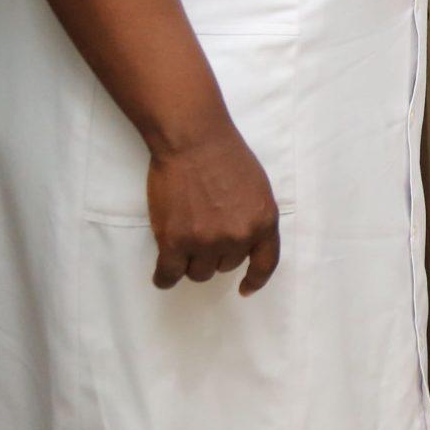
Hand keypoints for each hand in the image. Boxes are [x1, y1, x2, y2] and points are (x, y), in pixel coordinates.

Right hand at [145, 124, 281, 293]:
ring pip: (198, 273)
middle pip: (225, 266)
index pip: (265, 264)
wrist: (193, 141)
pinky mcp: (174, 242)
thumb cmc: (226, 156)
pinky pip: (168, 276)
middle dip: (216, 253)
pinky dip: (165, 277)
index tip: (245, 288)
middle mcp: (238, 237)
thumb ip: (254, 217)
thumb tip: (246, 242)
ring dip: (191, 261)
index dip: (255, 280)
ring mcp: (206, 242)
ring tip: (184, 237)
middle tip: (203, 229)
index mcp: (264, 221)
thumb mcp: (257, 188)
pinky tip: (164, 271)